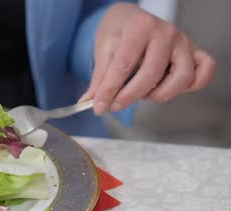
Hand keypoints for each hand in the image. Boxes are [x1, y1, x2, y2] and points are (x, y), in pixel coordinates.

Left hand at [81, 3, 215, 114]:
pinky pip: (203, 73)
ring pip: (183, 77)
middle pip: (152, 74)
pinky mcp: (194, 52)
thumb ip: (99, 78)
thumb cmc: (119, 32)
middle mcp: (165, 32)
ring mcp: (183, 42)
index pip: (124, 65)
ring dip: (161, 93)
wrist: (131, 18)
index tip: (99, 106)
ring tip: (144, 93)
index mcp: (139, 27)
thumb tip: (91, 102)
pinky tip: (168, 88)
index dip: (110, 90)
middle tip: (115, 104)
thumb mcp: (103, 49)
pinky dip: (190, 86)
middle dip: (130, 96)